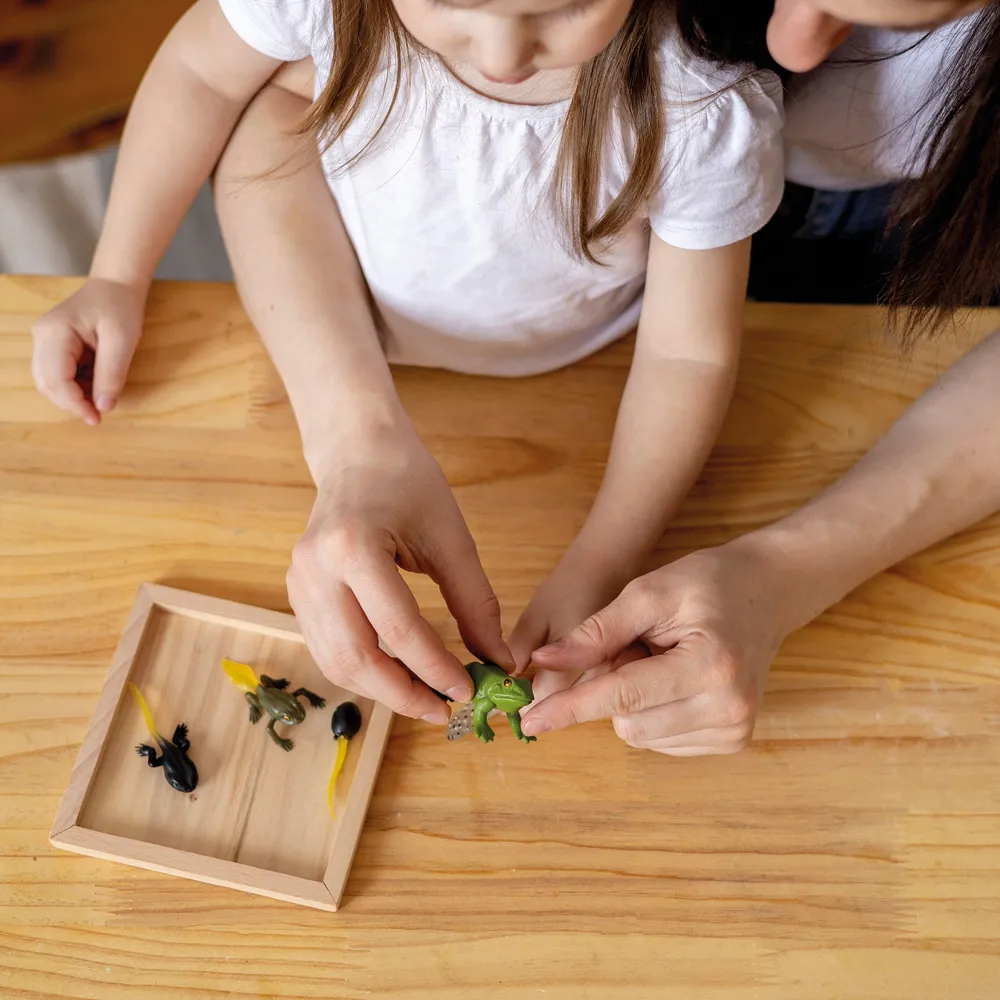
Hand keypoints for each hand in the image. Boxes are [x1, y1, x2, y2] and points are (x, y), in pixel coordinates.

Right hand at [32, 278, 145, 424]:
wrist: (116, 286)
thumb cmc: (120, 307)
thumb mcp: (122, 340)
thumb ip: (111, 374)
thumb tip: (103, 407)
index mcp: (55, 333)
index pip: (55, 380)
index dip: (74, 404)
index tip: (97, 418)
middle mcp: (42, 337)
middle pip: (47, 384)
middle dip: (72, 403)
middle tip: (99, 413)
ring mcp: (44, 341)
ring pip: (50, 382)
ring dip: (73, 396)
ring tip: (100, 396)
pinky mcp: (52, 346)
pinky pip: (58, 374)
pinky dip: (75, 386)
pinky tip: (96, 384)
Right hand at [288, 426, 512, 721]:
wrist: (358, 451)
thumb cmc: (408, 482)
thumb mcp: (451, 538)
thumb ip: (474, 602)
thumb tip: (498, 659)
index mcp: (353, 548)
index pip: (396, 629)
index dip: (434, 669)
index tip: (467, 691)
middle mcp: (315, 570)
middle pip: (355, 658)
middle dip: (402, 695)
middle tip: (444, 711)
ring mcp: (298, 583)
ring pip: (335, 662)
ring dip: (381, 689)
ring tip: (425, 697)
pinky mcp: (297, 593)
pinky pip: (327, 648)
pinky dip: (362, 671)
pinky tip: (396, 675)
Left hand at [520, 540, 790, 753]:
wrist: (767, 592)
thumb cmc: (707, 582)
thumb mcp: (648, 591)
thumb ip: (596, 631)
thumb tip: (543, 663)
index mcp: (710, 666)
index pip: (623, 696)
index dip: (571, 707)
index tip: (530, 722)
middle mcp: (729, 709)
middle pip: (628, 724)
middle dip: (614, 689)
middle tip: (638, 645)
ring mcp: (734, 731)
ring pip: (641, 737)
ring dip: (633, 702)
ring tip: (661, 660)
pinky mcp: (732, 741)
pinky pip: (662, 741)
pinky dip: (653, 713)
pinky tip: (673, 680)